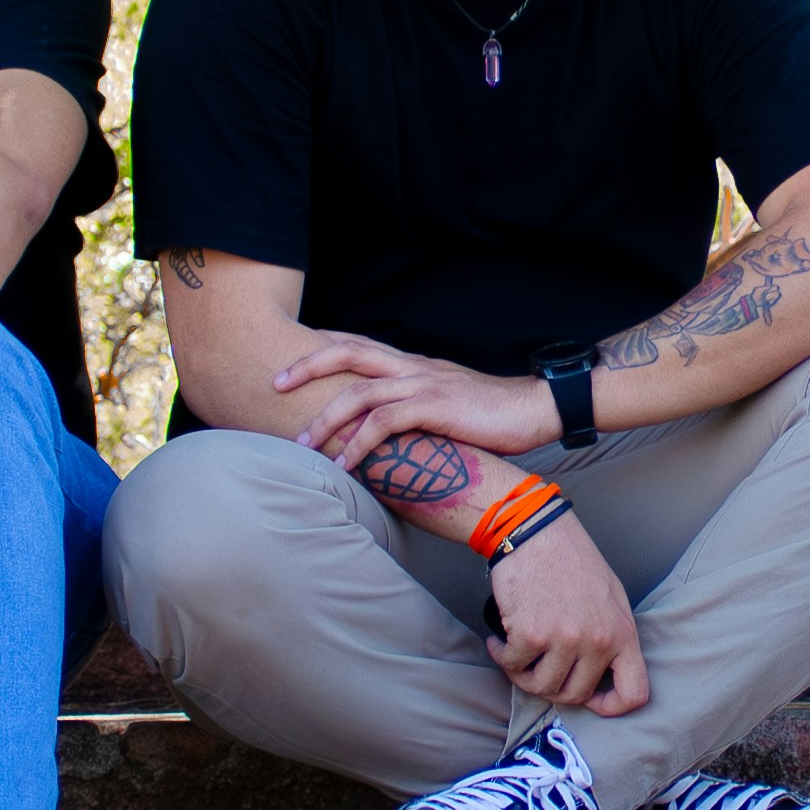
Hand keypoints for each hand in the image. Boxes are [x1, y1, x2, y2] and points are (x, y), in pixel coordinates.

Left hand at [277, 333, 556, 470]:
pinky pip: (385, 422)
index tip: (289, 360)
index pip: (358, 344)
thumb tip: (390, 428)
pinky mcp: (436, 407)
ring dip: (325, 418)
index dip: (321, 346)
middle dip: (306, 365)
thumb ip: (416, 407)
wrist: (535, 409)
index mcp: (413, 364)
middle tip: (273, 383)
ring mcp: (424, 384)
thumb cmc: (492, 414)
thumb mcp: (446, 402)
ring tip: (301, 444)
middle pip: (348, 351)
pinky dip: (359, 443)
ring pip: (359, 392)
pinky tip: (345, 464)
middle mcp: (413, 366)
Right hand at [485, 511, 649, 714]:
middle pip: (574, 695)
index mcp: (623, 633)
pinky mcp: (531, 634)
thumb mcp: (611, 598)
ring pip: (540, 687)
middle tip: (539, 667)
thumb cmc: (571, 561)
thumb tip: (602, 676)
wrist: (536, 531)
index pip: (634, 693)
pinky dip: (501, 655)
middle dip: (552, 687)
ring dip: (522, 675)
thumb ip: (611, 638)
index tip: (590, 699)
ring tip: (518, 654)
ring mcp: (564, 639)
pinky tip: (500, 640)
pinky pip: (512, 666)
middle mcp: (597, 641)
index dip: (611, 707)